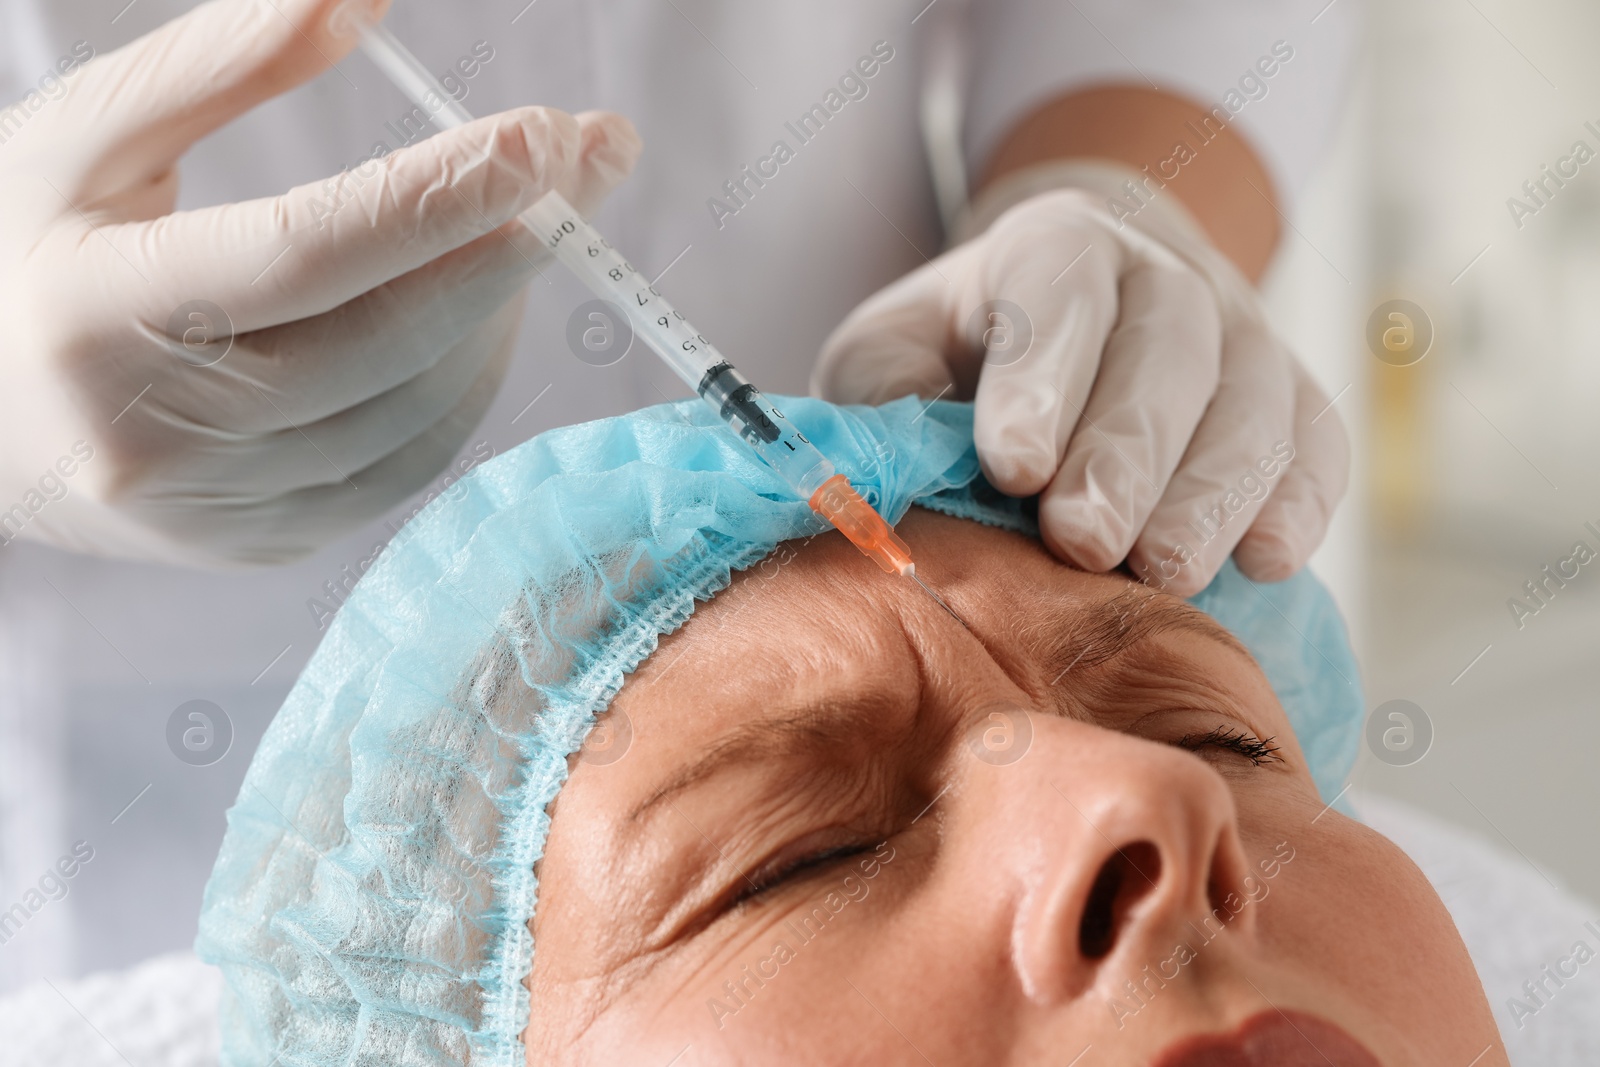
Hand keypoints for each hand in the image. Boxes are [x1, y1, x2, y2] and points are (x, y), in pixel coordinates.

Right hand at [0, 0, 640, 565]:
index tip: (551, 136)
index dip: (442, 193)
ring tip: (528, 228)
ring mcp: (212, 509)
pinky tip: (480, 319)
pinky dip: (461, 392)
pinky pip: (397, 471)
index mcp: (97, 314)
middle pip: (384, 342)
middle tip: (592, 164)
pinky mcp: (254, 547)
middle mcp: (156, 434)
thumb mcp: (84, 138)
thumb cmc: (15, 256)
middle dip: (512, 244)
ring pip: (410, 415)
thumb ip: (222, 62)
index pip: (308, 252)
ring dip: (497, 315)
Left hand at [813, 169, 1346, 595]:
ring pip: (1254, 397)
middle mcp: (1164, 274)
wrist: (1068, 317)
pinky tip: (1267, 561)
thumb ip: (885, 399)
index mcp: (1056, 246)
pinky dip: (1300, 499)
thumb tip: (894, 473)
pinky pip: (1316, 440)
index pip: (1059, 292)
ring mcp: (1242, 331)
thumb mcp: (891, 354)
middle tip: (1085, 541)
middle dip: (1128, 452)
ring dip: (1214, 491)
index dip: (1043, 379)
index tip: (1012, 468)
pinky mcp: (1291, 398)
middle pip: (1169, 348)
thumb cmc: (960, 353)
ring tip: (1167, 572)